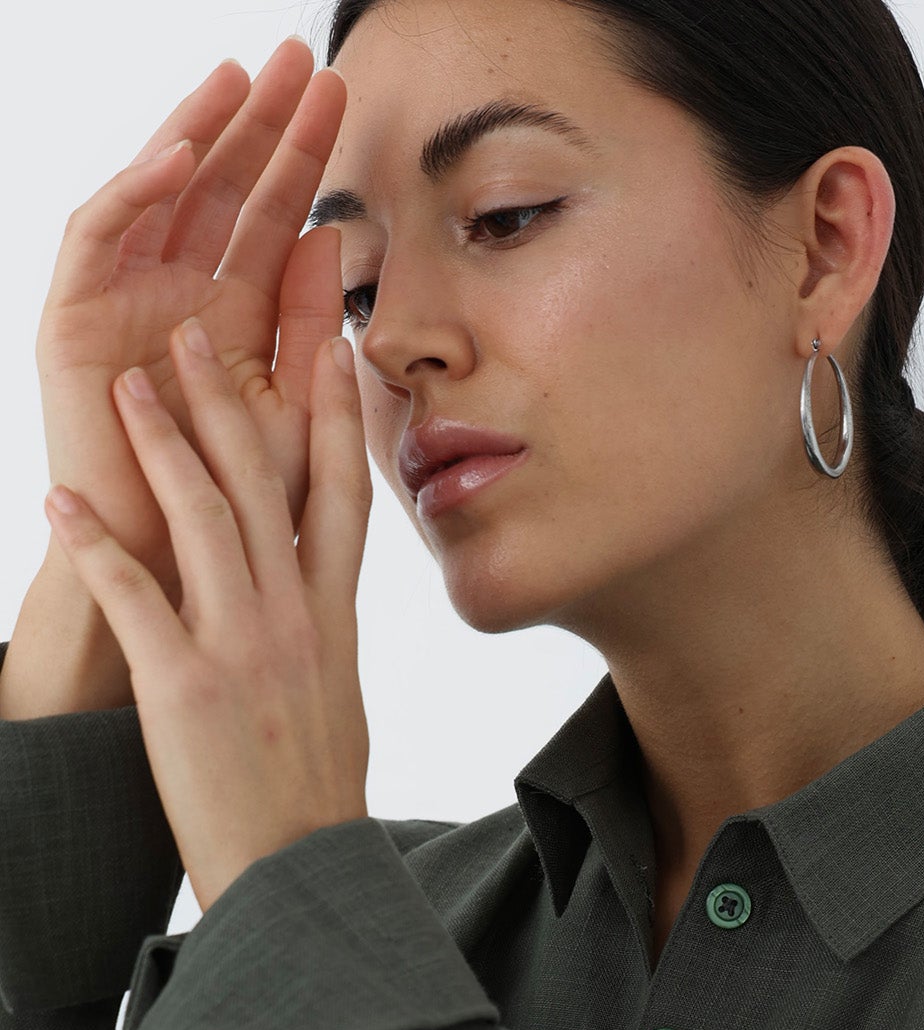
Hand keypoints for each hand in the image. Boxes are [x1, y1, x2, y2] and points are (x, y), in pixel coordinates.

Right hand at [35, 39, 346, 683]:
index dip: (305, 157)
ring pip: (162, 194)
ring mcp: (123, 300)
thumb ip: (307, 328)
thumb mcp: (289, 409)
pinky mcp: (74, 319)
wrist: (170, 577)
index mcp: (234, 313)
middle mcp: (178, 293)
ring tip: (242, 75)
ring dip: (200, 130)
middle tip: (301, 56)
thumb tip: (335, 239)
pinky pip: (97, 234)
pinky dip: (136, 190)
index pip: (273, 217)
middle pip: (222, 187)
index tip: (347, 95)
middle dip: (261, 121)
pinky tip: (181, 151)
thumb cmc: (237, 509)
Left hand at [43, 315, 372, 915]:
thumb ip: (319, 635)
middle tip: (192, 336)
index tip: (323, 349)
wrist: (298, 869)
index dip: (330, 417)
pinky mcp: (184, 686)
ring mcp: (241, 648)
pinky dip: (93, 546)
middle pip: (265, 485)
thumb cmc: (313, 795)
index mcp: (333, 622)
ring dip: (161, 446)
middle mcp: (293, 620)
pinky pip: (133, 599)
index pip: (339, 499)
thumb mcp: (336, 699)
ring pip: (203, 520)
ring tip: (125, 388)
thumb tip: (309, 596)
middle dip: (227, 403)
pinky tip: (59, 500)